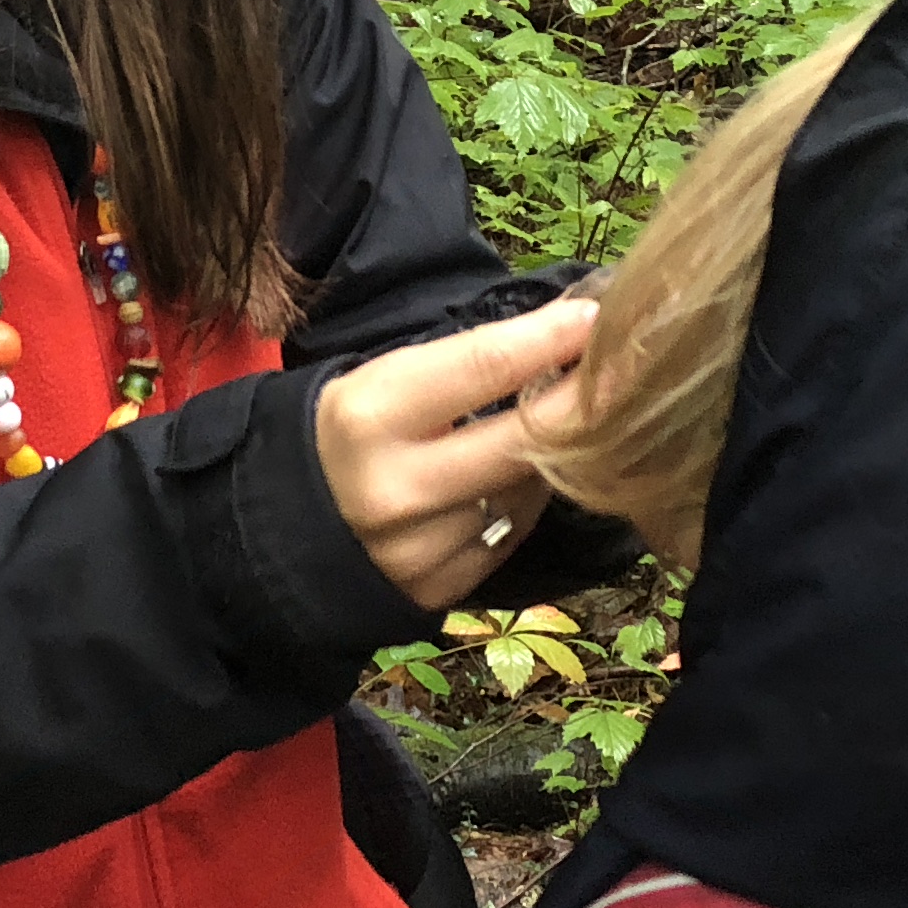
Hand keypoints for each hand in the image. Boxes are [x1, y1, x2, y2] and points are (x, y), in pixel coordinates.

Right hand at [316, 296, 599, 614]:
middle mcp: (396, 486)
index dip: (551, 338)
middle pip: (523, 440)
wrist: (280, 528)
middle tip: (627, 371)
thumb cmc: (343, 435)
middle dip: (584, 401)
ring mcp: (417, 549)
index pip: (484, 366)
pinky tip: (509, 484)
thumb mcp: (380, 381)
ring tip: (546, 432)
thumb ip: (466, 364)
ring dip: (550, 459)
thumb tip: (565, 331)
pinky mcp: (435, 591)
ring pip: (526, 493)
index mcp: (370, 415)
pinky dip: (521, 506)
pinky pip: (510, 537)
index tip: (598, 316)